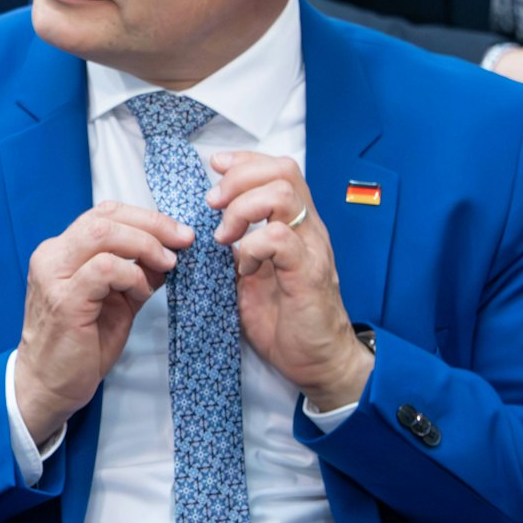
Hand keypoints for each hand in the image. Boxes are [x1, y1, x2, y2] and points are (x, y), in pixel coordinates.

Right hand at [14, 200, 192, 442]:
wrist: (49, 385)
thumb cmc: (79, 346)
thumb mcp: (115, 301)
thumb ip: (136, 274)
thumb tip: (169, 253)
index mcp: (62, 252)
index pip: (104, 214)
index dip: (146, 217)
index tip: (177, 233)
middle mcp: (52, 256)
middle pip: (106, 216)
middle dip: (153, 225)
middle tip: (182, 242)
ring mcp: (54, 276)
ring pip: (104, 233)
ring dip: (145, 246)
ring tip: (167, 265)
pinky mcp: (63, 299)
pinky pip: (104, 268)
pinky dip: (132, 275)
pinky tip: (142, 292)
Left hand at [208, 151, 370, 411]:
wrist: (317, 360)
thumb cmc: (284, 319)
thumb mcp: (251, 273)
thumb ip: (237, 246)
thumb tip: (205, 224)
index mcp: (295, 226)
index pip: (279, 170)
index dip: (246, 161)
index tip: (216, 168)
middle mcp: (308, 230)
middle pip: (283, 172)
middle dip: (239, 179)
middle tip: (213, 203)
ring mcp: (311, 250)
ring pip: (283, 196)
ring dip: (243, 208)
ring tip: (224, 236)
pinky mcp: (308, 274)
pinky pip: (279, 240)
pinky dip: (252, 247)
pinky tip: (243, 267)